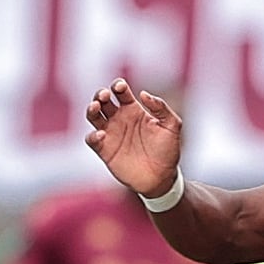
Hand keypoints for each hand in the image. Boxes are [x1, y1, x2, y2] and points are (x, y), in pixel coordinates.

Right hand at [84, 79, 183, 199]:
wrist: (162, 178)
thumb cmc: (168, 151)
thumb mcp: (172, 126)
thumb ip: (161, 107)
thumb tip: (143, 94)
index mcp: (134, 110)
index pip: (120, 92)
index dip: (117, 85)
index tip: (121, 87)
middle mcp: (119, 120)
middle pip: (102, 100)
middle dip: (100, 94)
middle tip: (104, 95)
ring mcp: (110, 135)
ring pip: (93, 116)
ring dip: (91, 109)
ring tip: (95, 106)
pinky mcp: (105, 151)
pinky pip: (91, 139)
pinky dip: (93, 135)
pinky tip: (102, 134)